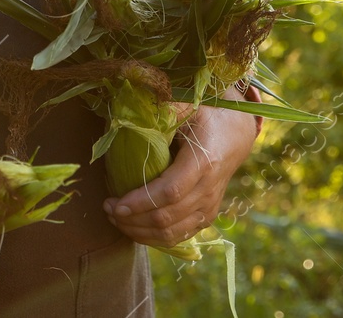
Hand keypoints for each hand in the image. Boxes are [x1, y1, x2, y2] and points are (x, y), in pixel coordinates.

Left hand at [102, 103, 258, 247]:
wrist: (235, 134)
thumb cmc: (206, 116)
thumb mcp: (188, 104)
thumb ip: (164, 107)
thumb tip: (133, 109)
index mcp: (204, 162)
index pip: (169, 192)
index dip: (140, 202)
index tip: (114, 203)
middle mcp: (209, 190)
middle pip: (167, 217)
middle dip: (132, 219)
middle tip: (107, 208)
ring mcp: (209, 206)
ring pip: (172, 232)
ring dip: (140, 231)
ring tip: (116, 218)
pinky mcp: (206, 216)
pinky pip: (179, 236)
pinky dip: (154, 237)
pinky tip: (134, 228)